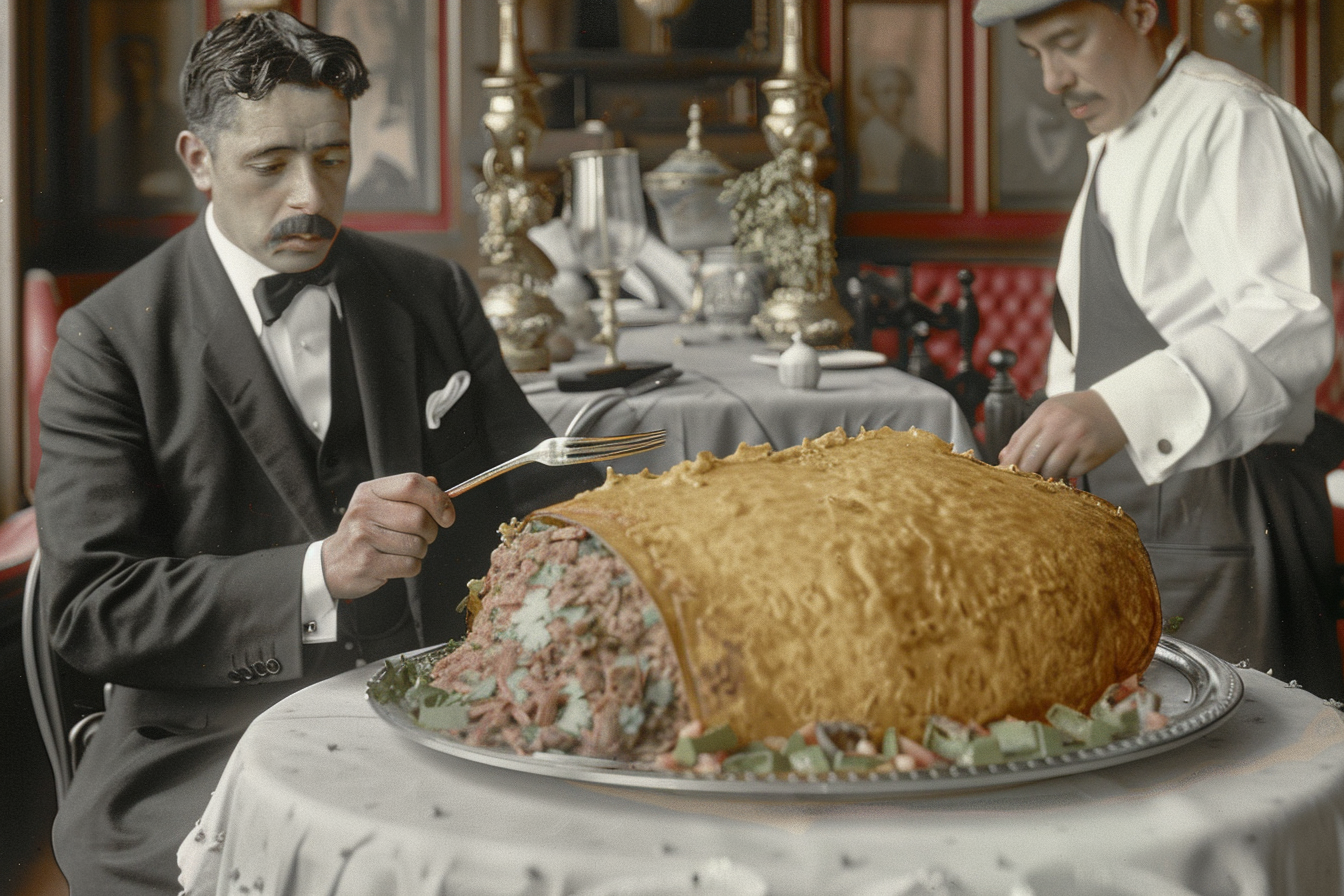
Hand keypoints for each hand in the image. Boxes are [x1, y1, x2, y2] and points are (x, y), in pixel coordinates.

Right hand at [320, 474, 455, 600]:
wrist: (332, 564)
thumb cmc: (364, 533)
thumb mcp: (379, 505)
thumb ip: (408, 493)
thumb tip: (435, 482)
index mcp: (370, 491)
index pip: (412, 484)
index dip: (437, 499)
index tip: (447, 515)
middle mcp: (364, 510)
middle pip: (419, 517)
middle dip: (431, 531)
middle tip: (420, 536)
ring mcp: (363, 537)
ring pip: (418, 544)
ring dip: (420, 551)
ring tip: (401, 550)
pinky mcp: (367, 563)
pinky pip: (410, 565)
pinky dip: (411, 567)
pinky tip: (395, 563)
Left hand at [997, 390, 1126, 480]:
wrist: (1116, 408)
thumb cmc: (1076, 411)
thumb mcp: (1049, 413)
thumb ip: (1026, 434)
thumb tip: (1003, 458)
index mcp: (1045, 414)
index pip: (1019, 443)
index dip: (1008, 463)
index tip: (1001, 475)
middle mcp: (1060, 426)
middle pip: (1031, 460)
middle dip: (1023, 474)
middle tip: (1020, 482)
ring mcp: (1077, 440)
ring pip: (1050, 470)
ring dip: (1046, 475)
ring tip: (1050, 470)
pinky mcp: (1092, 455)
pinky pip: (1070, 473)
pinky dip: (1066, 473)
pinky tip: (1070, 464)